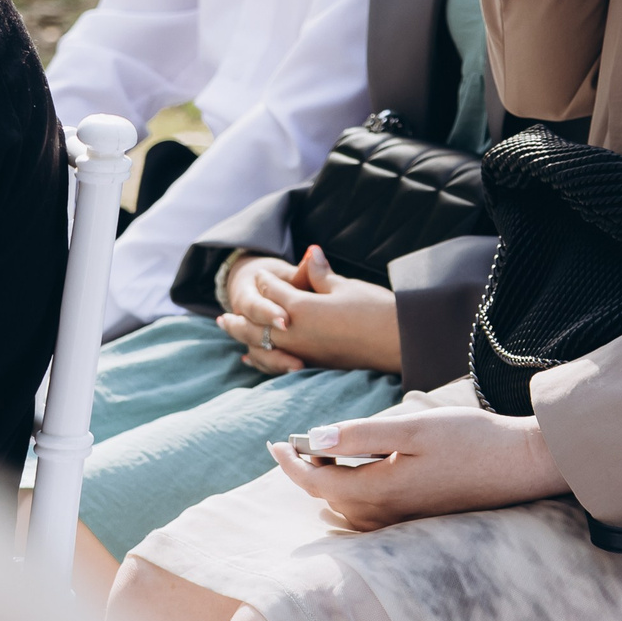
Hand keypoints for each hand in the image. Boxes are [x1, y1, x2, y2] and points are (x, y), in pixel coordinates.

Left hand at [218, 246, 402, 374]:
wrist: (398, 342)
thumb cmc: (375, 309)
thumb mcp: (345, 286)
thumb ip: (320, 274)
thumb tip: (310, 253)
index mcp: (301, 308)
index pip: (274, 291)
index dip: (267, 281)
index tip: (260, 274)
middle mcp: (296, 333)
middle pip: (256, 323)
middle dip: (240, 316)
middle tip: (223, 315)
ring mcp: (302, 353)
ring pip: (261, 347)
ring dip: (242, 338)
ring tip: (230, 333)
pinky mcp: (313, 367)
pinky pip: (275, 364)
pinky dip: (260, 359)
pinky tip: (252, 358)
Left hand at [268, 403, 567, 531]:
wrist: (520, 464)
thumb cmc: (469, 438)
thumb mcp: (412, 426)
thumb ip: (361, 434)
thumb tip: (315, 438)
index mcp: (379, 489)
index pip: (317, 481)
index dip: (290, 463)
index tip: (274, 443)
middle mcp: (387, 511)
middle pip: (329, 497)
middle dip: (307, 472)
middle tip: (295, 444)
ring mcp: (404, 517)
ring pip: (349, 507)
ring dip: (329, 483)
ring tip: (323, 453)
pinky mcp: (419, 514)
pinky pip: (371, 512)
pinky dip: (353, 493)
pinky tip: (362, 471)